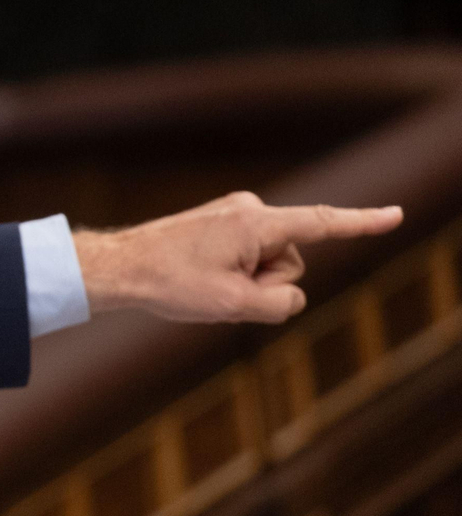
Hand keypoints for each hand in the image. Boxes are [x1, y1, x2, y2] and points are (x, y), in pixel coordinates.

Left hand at [73, 191, 403, 323]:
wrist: (120, 267)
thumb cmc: (170, 283)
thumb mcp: (234, 305)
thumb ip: (280, 302)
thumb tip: (288, 294)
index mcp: (257, 222)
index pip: (323, 224)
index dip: (363, 223)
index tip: (395, 215)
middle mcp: (249, 210)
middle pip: (289, 261)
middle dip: (263, 284)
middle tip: (216, 289)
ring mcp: (233, 215)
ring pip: (266, 264)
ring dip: (243, 282)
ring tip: (201, 283)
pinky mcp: (220, 225)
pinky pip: (245, 260)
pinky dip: (231, 276)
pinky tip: (198, 278)